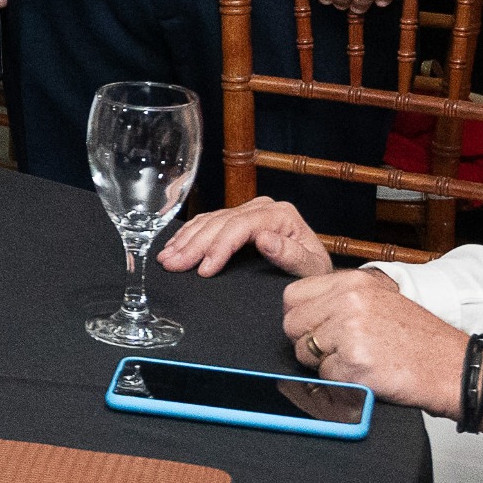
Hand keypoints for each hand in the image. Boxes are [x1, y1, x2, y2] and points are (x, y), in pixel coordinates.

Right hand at [156, 196, 332, 280]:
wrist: (315, 274)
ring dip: (185, 240)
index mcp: (280, 215)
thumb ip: (291, 255)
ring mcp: (249, 211)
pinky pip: (208, 222)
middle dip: (194, 246)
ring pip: (210, 221)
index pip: (240, 226)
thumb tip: (264, 238)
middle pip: (220, 222)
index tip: (204, 269)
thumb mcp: (310, 269)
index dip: (219, 247)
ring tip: (166, 259)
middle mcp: (263, 208)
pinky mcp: (238, 219)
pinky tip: (174, 246)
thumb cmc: (313, 273)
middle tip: (173, 265)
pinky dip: (189, 234)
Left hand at [277, 266, 466, 412]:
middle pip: (292, 326)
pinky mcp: (354, 363)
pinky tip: (368, 374)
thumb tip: (302, 312)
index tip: (318, 329)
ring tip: (360, 359)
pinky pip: (324, 377)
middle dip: (309, 342)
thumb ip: (339, 300)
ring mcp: (350, 331)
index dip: (301, 318)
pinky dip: (341, 382)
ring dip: (325, 364)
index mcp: (353, 282)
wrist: (454, 367)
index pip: (293, 296)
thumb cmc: (419, 339)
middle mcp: (348, 301)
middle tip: (341, 350)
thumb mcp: (380, 300)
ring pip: (304, 353)